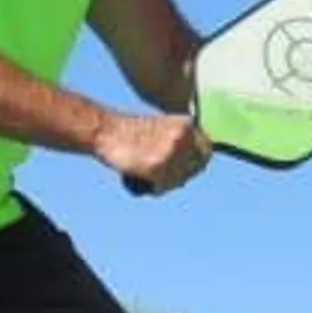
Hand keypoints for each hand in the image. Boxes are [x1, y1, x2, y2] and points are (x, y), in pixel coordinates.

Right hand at [95, 113, 210, 195]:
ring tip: (148, 176)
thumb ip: (181, 141)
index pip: (205, 152)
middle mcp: (183, 137)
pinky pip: (163, 186)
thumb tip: (192, 165)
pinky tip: (141, 178)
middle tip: (163, 177)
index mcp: (186, 124)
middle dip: (181, 176)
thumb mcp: (164, 127)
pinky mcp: (158, 167)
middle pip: (193, 169)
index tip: (185, 170)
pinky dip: (154, 187)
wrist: (105, 130)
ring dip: (165, 183)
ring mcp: (171, 152)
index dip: (195, 164)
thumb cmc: (130, 131)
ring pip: (179, 180)